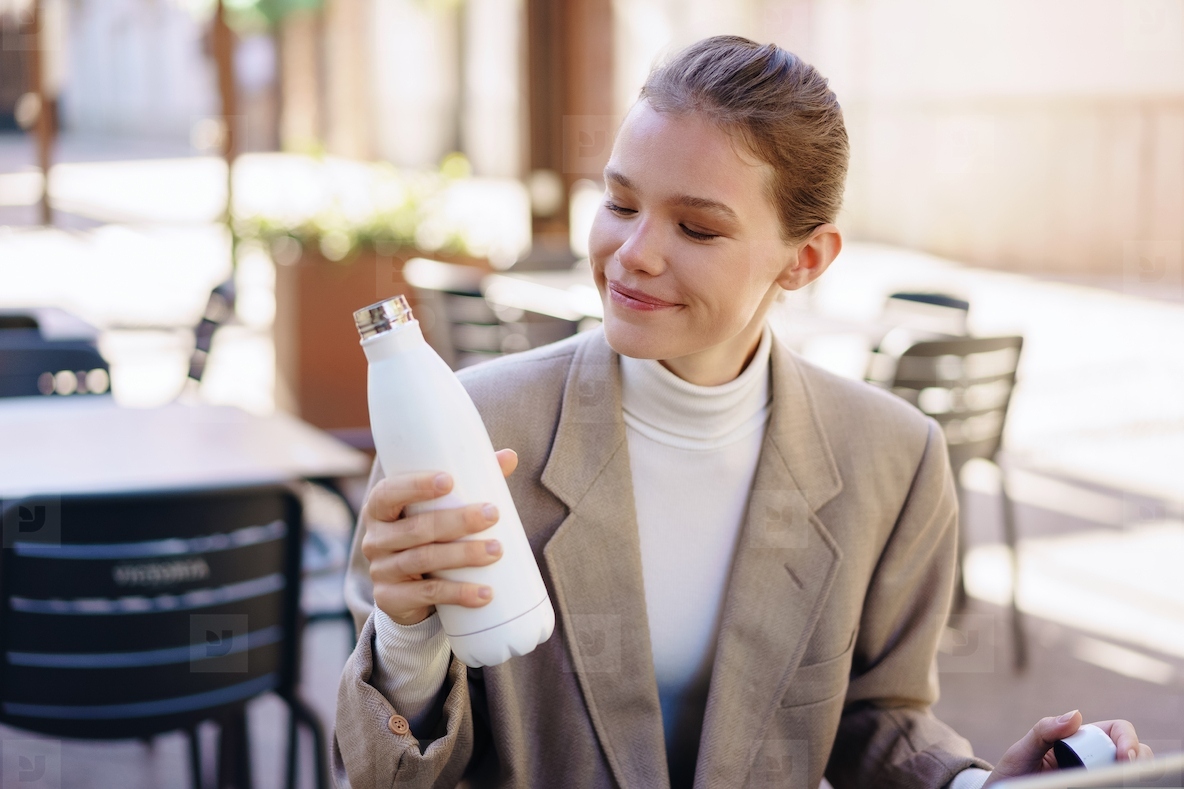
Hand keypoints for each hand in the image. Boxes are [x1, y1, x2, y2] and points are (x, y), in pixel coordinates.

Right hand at [361, 449, 518, 625]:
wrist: (408, 591)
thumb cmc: (428, 536)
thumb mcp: (441, 509)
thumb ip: (470, 481)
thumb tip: (509, 456)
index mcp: (380, 509)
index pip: (388, 493)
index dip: (415, 486)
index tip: (449, 480)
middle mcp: (374, 539)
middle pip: (416, 528)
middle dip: (458, 520)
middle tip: (493, 514)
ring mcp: (381, 571)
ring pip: (423, 560)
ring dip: (463, 554)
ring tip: (496, 550)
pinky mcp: (391, 599)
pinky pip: (427, 594)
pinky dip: (459, 593)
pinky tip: (484, 593)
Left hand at [983, 710, 1153, 785]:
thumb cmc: (1014, 771)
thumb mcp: (1023, 750)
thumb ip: (1044, 731)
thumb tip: (1077, 715)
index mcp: (1081, 741)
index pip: (1117, 731)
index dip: (1128, 740)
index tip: (1124, 756)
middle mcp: (1094, 760)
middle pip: (1132, 754)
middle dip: (1138, 760)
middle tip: (1126, 775)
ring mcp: (1095, 778)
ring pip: (1127, 776)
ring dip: (1129, 777)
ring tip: (1121, 782)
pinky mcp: (1092, 788)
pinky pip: (1111, 787)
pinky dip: (1116, 786)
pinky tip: (1109, 787)